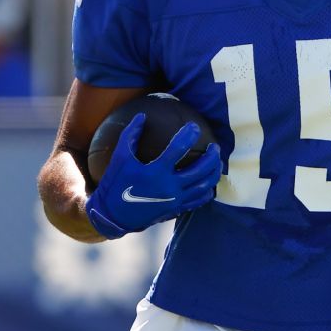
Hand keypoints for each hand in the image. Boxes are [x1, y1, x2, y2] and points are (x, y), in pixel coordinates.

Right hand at [84, 114, 221, 238]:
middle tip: (214, 146)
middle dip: (211, 156)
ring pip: (204, 186)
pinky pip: (199, 200)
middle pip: (200, 170)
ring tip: (217, 162)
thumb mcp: (120, 157)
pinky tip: (208, 183)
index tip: (194, 126)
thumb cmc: (115, 183)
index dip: (189, 135)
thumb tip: (142, 115)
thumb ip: (130, 134)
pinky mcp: (176, 209)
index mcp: (156, 172)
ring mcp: (175, 200)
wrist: (113, 215)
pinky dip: (207, 190)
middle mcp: (169, 187)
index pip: (178, 148)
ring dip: (214, 172)